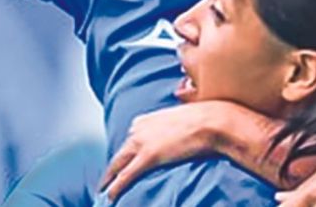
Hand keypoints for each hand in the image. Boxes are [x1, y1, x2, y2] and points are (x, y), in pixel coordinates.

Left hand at [99, 102, 230, 200]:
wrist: (213, 122)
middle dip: (112, 169)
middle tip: (105, 181)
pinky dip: (115, 187)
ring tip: (103, 192)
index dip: (126, 154)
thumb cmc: (206, 119)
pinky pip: (125, 176)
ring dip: (108, 180)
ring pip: (117, 165)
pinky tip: (110, 197)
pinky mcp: (147, 157)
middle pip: (120, 153)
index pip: (131, 139)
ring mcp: (141, 143)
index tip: (124, 163)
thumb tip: (180, 133)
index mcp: (146, 119)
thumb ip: (175, 126)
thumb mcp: (183, 119)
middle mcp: (139, 129)